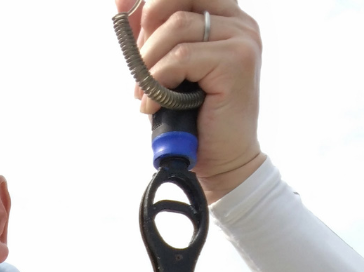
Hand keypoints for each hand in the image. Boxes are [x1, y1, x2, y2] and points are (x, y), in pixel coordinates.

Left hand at [116, 0, 265, 202]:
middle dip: (147, 30)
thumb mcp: (165, 68)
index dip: (149, 2)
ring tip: (144, 93)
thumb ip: (150, 33)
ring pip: (177, 28)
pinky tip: (154, 105)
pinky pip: (182, 57)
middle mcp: (238, 21)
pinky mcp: (237, 61)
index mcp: (225, 16)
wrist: (223, 163)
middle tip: (139, 67)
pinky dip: (159, 82)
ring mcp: (242, 39)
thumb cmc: (194, 119)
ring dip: (150, 63)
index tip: (122, 14)